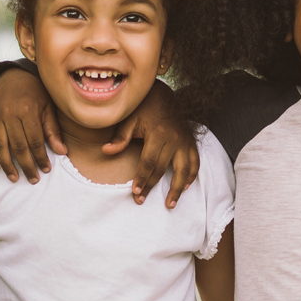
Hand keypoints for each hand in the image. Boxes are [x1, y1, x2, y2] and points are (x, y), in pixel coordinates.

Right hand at [0, 68, 66, 181]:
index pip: (35, 141)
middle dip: (26, 165)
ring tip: (14, 177)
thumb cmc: (35, 92)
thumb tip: (62, 152)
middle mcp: (10, 113)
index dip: (41, 157)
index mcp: (28, 110)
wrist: (14, 73)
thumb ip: (53, 129)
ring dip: (6, 163)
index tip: (46, 170)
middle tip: (33, 179)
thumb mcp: (48, 106)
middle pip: (18, 146)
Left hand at [103, 81, 198, 207]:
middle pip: (162, 168)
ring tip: (170, 204)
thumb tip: (106, 151)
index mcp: (158, 134)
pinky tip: (186, 187)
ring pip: (183, 170)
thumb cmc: (143, 108)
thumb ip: (120, 137)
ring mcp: (184, 141)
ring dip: (177, 189)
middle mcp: (174, 139)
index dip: (142, 178)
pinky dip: (192, 176)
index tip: (135, 192)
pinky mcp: (190, 142)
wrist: (163, 96)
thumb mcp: (130, 119)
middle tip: (140, 200)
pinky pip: (195, 162)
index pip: (148, 162)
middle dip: (152, 186)